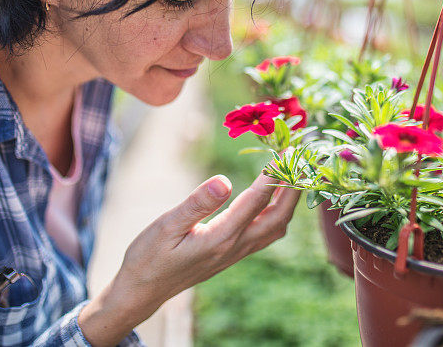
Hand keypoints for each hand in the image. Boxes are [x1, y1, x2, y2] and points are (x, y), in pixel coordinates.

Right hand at [79, 173, 299, 345]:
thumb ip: (197, 204)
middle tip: (300, 159)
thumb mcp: (166, 226)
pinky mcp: (233, 254)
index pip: (257, 200)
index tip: (286, 150)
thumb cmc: (149, 256)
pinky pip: (266, 233)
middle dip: (293, 188)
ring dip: (289, 202)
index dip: (274, 174)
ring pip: (276, 227)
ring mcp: (236, 253)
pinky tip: (274, 199)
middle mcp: (235, 247)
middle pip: (278, 216)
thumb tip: (225, 180)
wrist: (142, 291)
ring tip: (293, 174)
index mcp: (221, 237)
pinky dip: (277, 212)